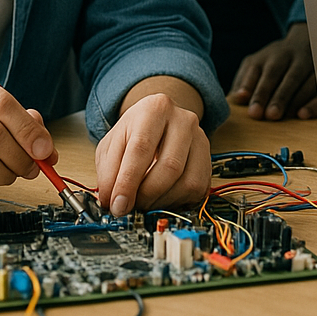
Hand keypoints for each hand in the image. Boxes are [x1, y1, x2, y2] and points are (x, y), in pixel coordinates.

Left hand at [95, 89, 210, 217]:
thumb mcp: (112, 146)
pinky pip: (196, 191)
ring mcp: (200, 140)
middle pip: (169, 167)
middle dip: (146, 195)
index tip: (118, 205)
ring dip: (161, 202)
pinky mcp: (208, 160)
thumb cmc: (134, 134)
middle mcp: (183, 120)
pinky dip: (175, 202)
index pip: (141, 148)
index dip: (128, 181)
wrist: (157, 124)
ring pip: (186, 182)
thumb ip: (108, 172)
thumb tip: (111, 203)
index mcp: (155, 109)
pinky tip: (161, 197)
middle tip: (130, 207)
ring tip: (144, 201)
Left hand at [230, 22, 316, 120]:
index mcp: (272, 55)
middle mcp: (292, 59)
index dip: (258, 92)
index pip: (265, 72)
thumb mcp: (255, 63)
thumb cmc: (273, 60)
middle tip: (270, 115)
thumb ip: (245, 80)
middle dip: (278, 97)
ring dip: (296, 100)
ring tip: (286, 117)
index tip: (253, 111)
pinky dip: (314, 103)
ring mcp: (310, 66)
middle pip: (286, 77)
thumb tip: (236, 98)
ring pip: (306, 82)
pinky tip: (303, 114)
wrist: (303, 42)